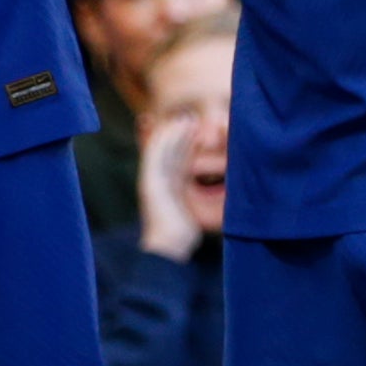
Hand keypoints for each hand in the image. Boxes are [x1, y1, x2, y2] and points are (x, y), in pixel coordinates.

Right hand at [135, 110, 203, 260]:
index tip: (194, 128)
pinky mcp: (149, 182)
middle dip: (178, 133)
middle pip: (166, 150)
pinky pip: (156, 155)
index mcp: (164, 187)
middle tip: (191, 116)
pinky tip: (176, 128)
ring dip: (173, 131)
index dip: (182, 143)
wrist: (166, 249)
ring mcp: (150, 180)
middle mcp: (155, 181)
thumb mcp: (190, 213)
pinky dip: (165, 140)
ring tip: (187, 117)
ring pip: (161, 148)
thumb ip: (196, 201)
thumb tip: (216, 196)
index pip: (173, 159)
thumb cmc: (180, 236)